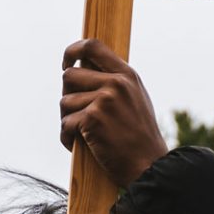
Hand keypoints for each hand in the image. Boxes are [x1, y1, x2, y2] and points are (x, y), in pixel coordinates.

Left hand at [59, 39, 169, 187]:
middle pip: (70, 75)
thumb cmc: (140, 137)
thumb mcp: (136, 99)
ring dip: (68, 119)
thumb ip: (115, 81)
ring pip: (65, 101)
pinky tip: (78, 144)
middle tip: (75, 112)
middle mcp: (116, 83)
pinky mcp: (92, 119)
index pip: (93, 46)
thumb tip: (84, 67)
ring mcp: (104, 100)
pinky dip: (67, 137)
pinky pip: (66, 123)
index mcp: (127, 75)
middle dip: (68, 95)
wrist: (149, 167)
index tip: (66, 62)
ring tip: (82, 133)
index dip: (73, 50)